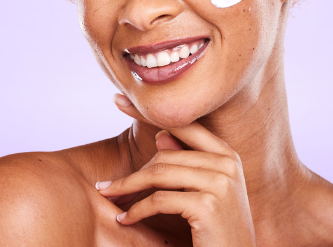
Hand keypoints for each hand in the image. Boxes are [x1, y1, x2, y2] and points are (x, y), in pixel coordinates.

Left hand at [96, 94, 256, 246]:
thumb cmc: (220, 232)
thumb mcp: (205, 193)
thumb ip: (186, 163)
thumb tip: (161, 135)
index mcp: (227, 155)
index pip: (183, 122)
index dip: (148, 111)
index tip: (119, 101)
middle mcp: (227, 162)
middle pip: (165, 155)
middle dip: (131, 172)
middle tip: (105, 186)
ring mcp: (219, 182)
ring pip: (159, 173)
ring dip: (127, 188)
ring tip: (108, 198)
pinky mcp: (207, 204)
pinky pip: (159, 199)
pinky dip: (136, 210)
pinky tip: (125, 220)